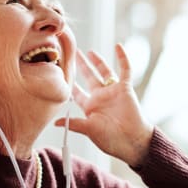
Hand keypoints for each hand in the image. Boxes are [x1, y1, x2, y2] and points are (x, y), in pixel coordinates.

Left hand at [55, 44, 152, 167]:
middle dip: (81, 67)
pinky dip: (122, 58)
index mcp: (91, 107)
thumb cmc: (111, 139)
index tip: (62, 76)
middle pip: (89, 78)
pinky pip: (125, 70)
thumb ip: (74, 124)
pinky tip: (118, 46)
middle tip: (73, 54)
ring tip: (89, 51)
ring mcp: (114, 91)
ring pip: (104, 71)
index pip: (78, 93)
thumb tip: (55, 122)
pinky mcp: (126, 88)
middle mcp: (102, 97)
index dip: (71, 86)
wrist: (132, 141)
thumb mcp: (89, 130)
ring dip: (97, 61)